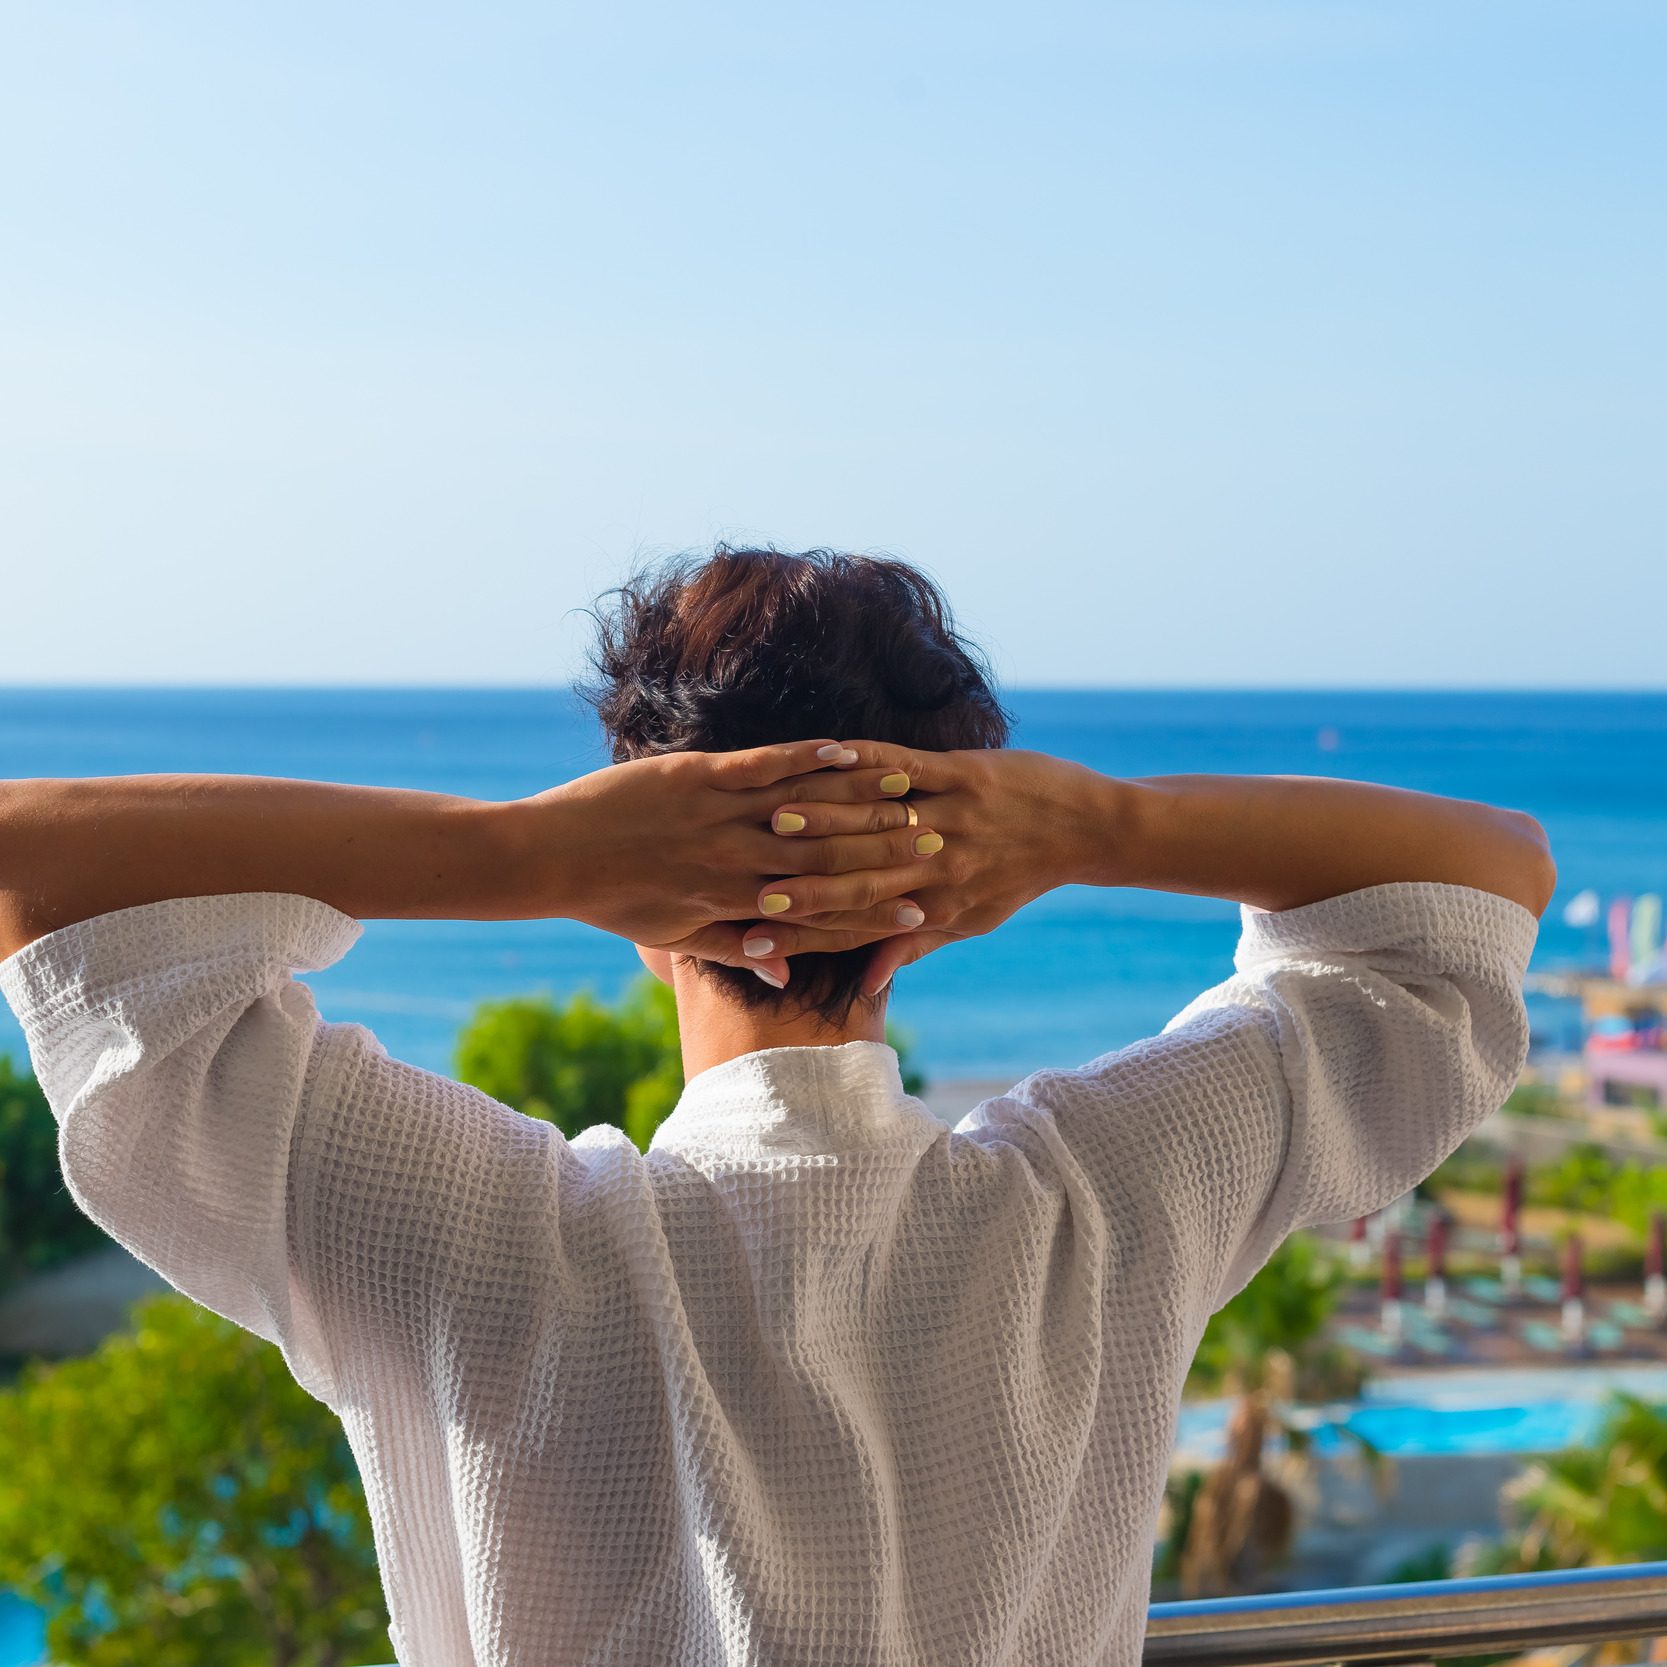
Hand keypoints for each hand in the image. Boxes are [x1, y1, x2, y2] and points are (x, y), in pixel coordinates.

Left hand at [524, 738, 947, 985]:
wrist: (549, 857)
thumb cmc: (612, 901)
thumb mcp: (676, 936)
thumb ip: (736, 949)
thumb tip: (782, 971)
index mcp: (735, 905)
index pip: (820, 910)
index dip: (874, 911)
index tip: (923, 911)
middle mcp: (736, 864)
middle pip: (827, 859)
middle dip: (886, 853)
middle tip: (940, 845)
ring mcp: (718, 818)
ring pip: (804, 811)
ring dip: (860, 800)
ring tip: (911, 792)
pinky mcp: (697, 778)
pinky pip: (763, 767)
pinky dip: (805, 759)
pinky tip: (844, 750)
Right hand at [741, 742, 1113, 994]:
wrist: (1087, 828)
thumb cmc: (1019, 876)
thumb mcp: (970, 919)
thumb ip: (912, 945)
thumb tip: (865, 984)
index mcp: (937, 908)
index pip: (859, 925)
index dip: (806, 933)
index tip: (753, 940)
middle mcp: (942, 869)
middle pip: (859, 878)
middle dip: (800, 881)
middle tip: (743, 883)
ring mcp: (953, 818)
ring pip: (876, 824)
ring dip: (824, 819)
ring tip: (772, 818)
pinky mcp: (966, 775)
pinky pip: (907, 769)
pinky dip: (865, 764)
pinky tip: (828, 756)